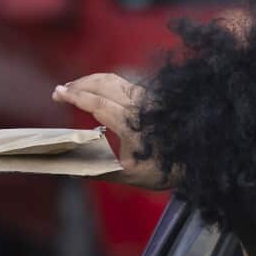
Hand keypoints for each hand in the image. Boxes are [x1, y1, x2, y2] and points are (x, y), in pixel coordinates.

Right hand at [52, 73, 171, 189]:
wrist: (198, 159)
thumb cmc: (164, 169)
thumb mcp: (129, 175)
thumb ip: (99, 170)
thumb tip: (73, 170)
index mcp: (131, 123)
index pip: (96, 103)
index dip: (75, 96)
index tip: (57, 93)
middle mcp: (138, 105)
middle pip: (102, 83)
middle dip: (78, 84)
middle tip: (61, 91)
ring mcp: (146, 97)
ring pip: (113, 79)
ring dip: (91, 81)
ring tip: (75, 88)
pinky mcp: (151, 95)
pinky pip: (123, 83)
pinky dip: (104, 83)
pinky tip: (97, 91)